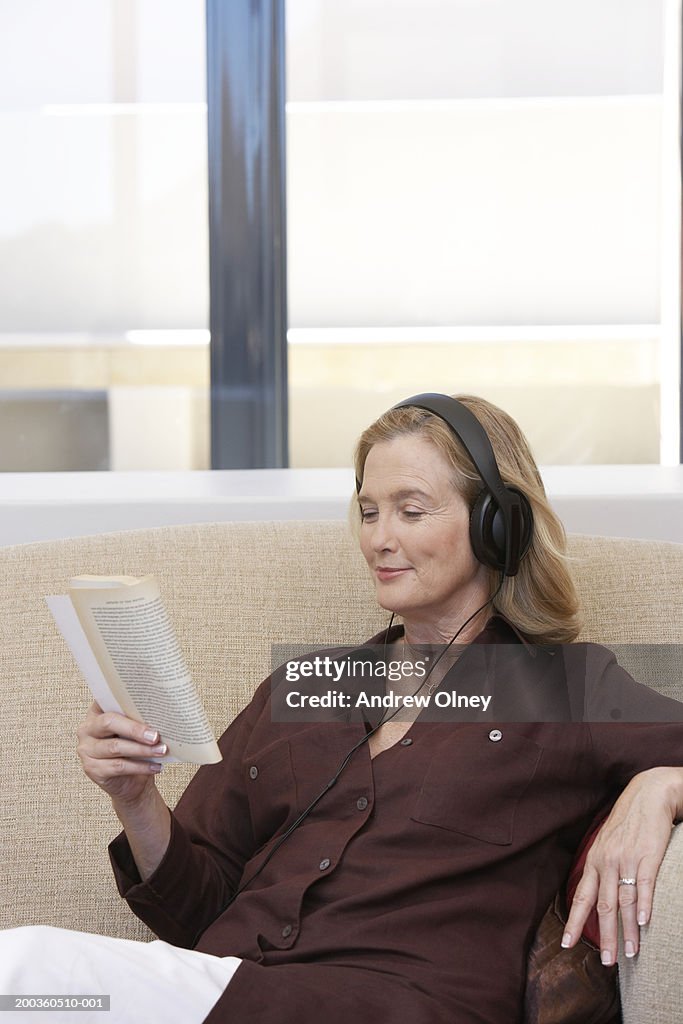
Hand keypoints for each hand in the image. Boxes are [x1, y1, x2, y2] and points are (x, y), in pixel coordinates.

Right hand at [77, 701, 166, 806]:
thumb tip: (161, 713)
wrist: (128, 781)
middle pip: (109, 722)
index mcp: (97, 712)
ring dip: (142, 749)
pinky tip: (155, 766)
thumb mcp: (135, 731)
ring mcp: (86, 750)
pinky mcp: (92, 769)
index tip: (145, 697)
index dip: (122, 696)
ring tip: (161, 750)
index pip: (107, 698)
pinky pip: (118, 766)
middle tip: (156, 735)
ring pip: (115, 747)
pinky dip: (140, 766)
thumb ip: (139, 719)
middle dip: (135, 728)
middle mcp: (87, 729)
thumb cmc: (133, 749)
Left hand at [562, 766, 681, 965]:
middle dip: (604, 937)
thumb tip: (594, 893)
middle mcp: (607, 862)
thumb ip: (601, 868)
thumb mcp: (606, 843)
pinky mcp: (648, 857)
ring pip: (624, 902)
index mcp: (595, 861)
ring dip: (628, 930)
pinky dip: (644, 906)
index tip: (567, 944)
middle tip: (607, 962)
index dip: (575, 922)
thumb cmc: (627, 823)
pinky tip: (646, 923)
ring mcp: (628, 860)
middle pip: (603, 906)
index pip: (581, 897)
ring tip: (630, 953)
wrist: (647, 796)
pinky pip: (645, 885)